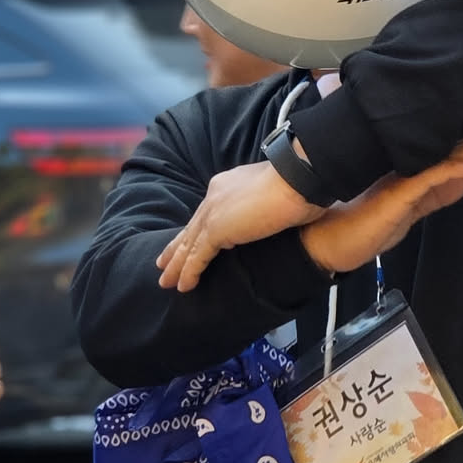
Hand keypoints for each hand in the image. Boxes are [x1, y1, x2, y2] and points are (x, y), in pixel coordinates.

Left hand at [157, 159, 323, 293]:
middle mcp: (215, 196)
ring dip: (177, 266)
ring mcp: (214, 212)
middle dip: (176, 248)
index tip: (188, 240)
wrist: (298, 177)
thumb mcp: (275, 193)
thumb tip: (271, 216)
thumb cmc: (298, 183)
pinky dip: (189, 272)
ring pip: (189, 244)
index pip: (207, 212)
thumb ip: (264, 205)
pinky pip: (198, 256)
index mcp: (227, 185)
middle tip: (163, 263)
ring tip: (166, 282)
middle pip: (191, 228)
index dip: (195, 229)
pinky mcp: (218, 229)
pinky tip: (183, 286)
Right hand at [299, 122, 462, 274]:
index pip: (445, 149)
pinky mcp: (392, 195)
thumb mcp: (408, 212)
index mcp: (407, 169)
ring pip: (441, 156)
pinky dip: (452, 171)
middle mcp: (402, 167)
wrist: (324, 246)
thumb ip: (435, 195)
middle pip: (447, 147)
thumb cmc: (360, 228)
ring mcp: (396, 178)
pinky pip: (426, 178)